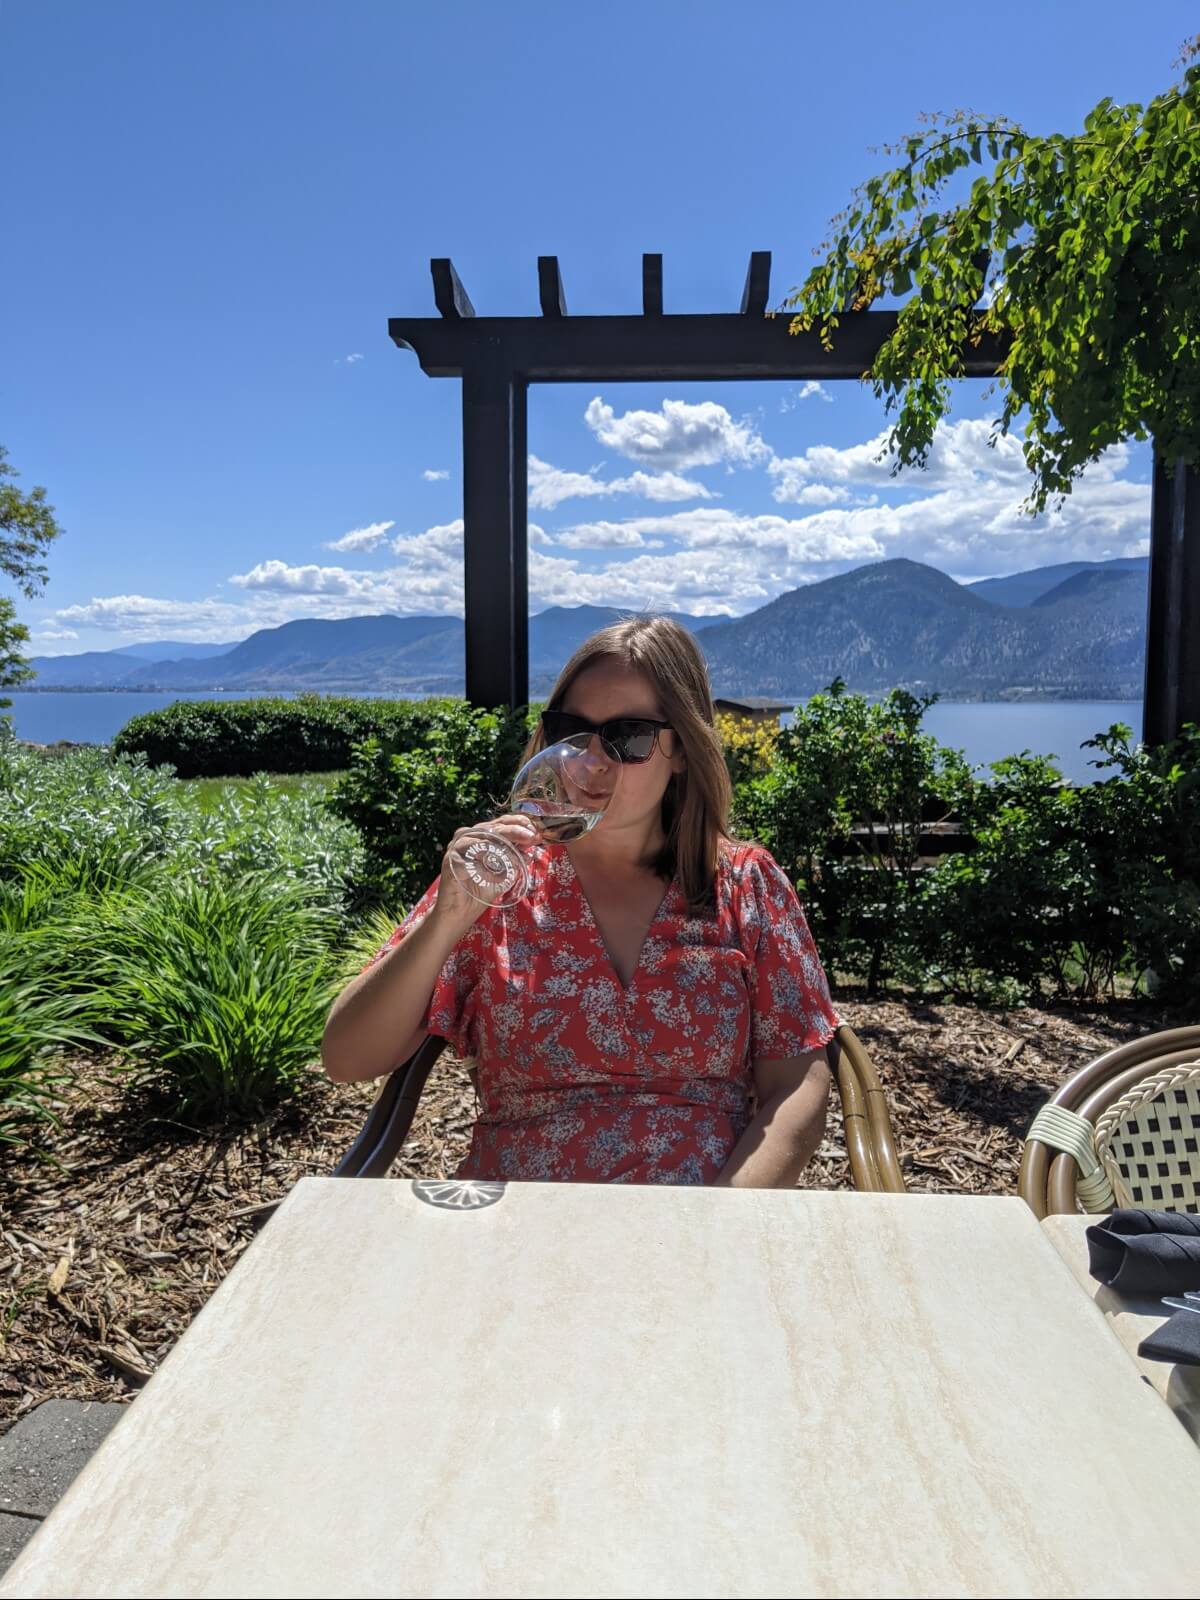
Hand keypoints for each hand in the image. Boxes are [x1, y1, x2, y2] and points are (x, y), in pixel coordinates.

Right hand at [430, 813, 539, 932]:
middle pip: (495, 826)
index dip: (520, 824)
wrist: (462, 912)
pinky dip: (488, 853)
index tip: (536, 831)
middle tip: (532, 836)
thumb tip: (532, 844)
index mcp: (482, 836)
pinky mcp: (451, 857)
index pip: (502, 823)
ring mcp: (458, 845)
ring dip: (506, 841)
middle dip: (516, 830)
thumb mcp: (506, 872)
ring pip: (484, 835)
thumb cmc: (482, 890)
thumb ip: (516, 857)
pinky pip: (471, 849)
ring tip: (522, 849)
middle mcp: (469, 837)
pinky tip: (502, 861)